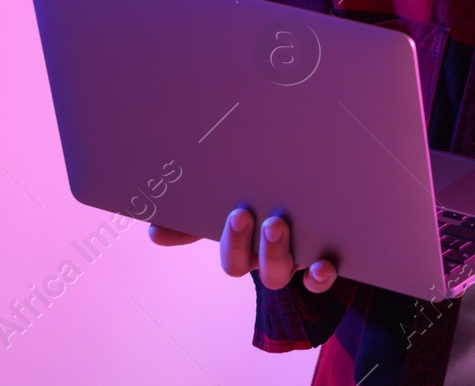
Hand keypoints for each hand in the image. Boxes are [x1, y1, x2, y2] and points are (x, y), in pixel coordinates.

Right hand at [148, 208, 338, 293]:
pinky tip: (323, 263)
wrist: (309, 195)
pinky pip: (321, 279)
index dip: (233, 242)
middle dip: (258, 247)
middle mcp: (268, 260)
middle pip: (261, 269)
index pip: (233, 260)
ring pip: (284, 272)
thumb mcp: (227, 204)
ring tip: (278, 224)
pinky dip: (320, 275)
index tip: (237, 213)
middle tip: (253, 216)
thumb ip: (194, 219)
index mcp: (245, 249)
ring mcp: (296, 261)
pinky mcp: (323, 261)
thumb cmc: (259, 202)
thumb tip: (151, 231)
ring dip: (279, 254)